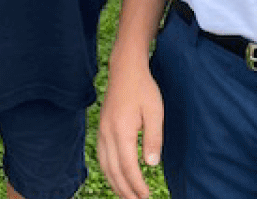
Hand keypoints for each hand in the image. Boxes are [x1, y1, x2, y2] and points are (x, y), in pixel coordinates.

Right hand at [98, 60, 163, 198]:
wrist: (125, 69)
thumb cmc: (143, 89)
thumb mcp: (155, 112)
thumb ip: (154, 139)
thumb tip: (151, 164)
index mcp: (121, 130)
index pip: (127, 166)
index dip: (136, 184)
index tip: (146, 196)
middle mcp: (107, 133)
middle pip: (113, 170)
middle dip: (125, 190)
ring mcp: (101, 130)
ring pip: (104, 165)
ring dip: (115, 183)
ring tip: (127, 195)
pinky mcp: (101, 128)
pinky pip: (101, 156)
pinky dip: (108, 170)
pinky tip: (116, 176)